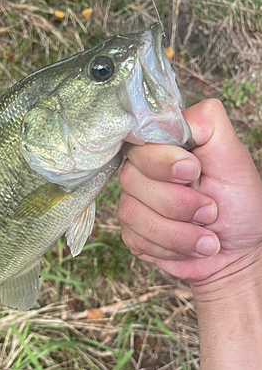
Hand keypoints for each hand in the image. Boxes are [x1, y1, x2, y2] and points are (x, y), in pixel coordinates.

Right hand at [117, 99, 261, 286]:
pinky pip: (135, 238)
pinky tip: (189, 247)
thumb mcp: (233, 159)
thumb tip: (175, 117)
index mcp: (165, 148)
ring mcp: (134, 202)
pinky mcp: (133, 233)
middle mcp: (144, 172)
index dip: (161, 161)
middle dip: (176, 202)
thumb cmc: (239, 204)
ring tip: (206, 237)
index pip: (139, 142)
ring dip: (177, 232)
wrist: (237, 251)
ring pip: (131, 212)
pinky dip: (170, 247)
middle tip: (209, 210)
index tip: (193, 172)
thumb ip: (210, 125)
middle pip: (131, 177)